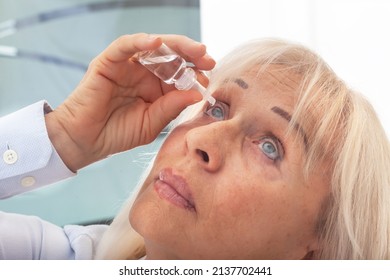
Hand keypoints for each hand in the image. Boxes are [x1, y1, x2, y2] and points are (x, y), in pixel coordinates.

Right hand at [45, 33, 215, 170]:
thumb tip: (197, 93)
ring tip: (194, 50)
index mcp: (156, 88)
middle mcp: (144, 73)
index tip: (209, 78)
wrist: (86, 141)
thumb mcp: (152, 123)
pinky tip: (156, 43)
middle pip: (171, 56)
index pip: (180, 73)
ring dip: (175, 45)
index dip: (195, 72)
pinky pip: (124, 46)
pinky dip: (139, 41)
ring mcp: (127, 66)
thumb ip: (171, 107)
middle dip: (191, 54)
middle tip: (207, 58)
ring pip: (153, 47)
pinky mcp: (108, 63)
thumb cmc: (118, 134)